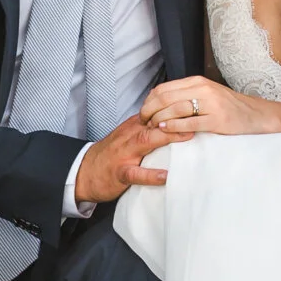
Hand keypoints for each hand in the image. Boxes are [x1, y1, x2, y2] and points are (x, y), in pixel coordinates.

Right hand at [74, 112, 193, 203]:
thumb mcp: (128, 136)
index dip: (175, 107)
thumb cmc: (110, 155)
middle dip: (175, 119)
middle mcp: (129, 136)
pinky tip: (165, 176)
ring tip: (186, 137)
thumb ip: (148, 128)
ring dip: (166, 138)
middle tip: (197, 116)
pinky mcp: (119, 173)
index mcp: (133, 127)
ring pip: (145, 141)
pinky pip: (135, 174)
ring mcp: (123, 154)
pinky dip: (150, 174)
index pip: (156, 112)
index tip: (196, 104)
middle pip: (153, 123)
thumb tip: (174, 122)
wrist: (83, 172)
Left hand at [140, 75, 278, 138]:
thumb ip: (186, 95)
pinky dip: (173, 127)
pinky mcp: (217, 120)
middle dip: (149, 111)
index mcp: (197, 82)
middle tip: (144, 122)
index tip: (143, 113)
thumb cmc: (228, 107)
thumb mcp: (206, 94)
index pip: (163, 89)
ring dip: (158, 119)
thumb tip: (159, 101)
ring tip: (152, 127)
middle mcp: (203, 89)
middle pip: (165, 98)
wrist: (256, 115)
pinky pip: (189, 123)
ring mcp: (211, 104)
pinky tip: (166, 130)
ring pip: (174, 109)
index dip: (148, 101)